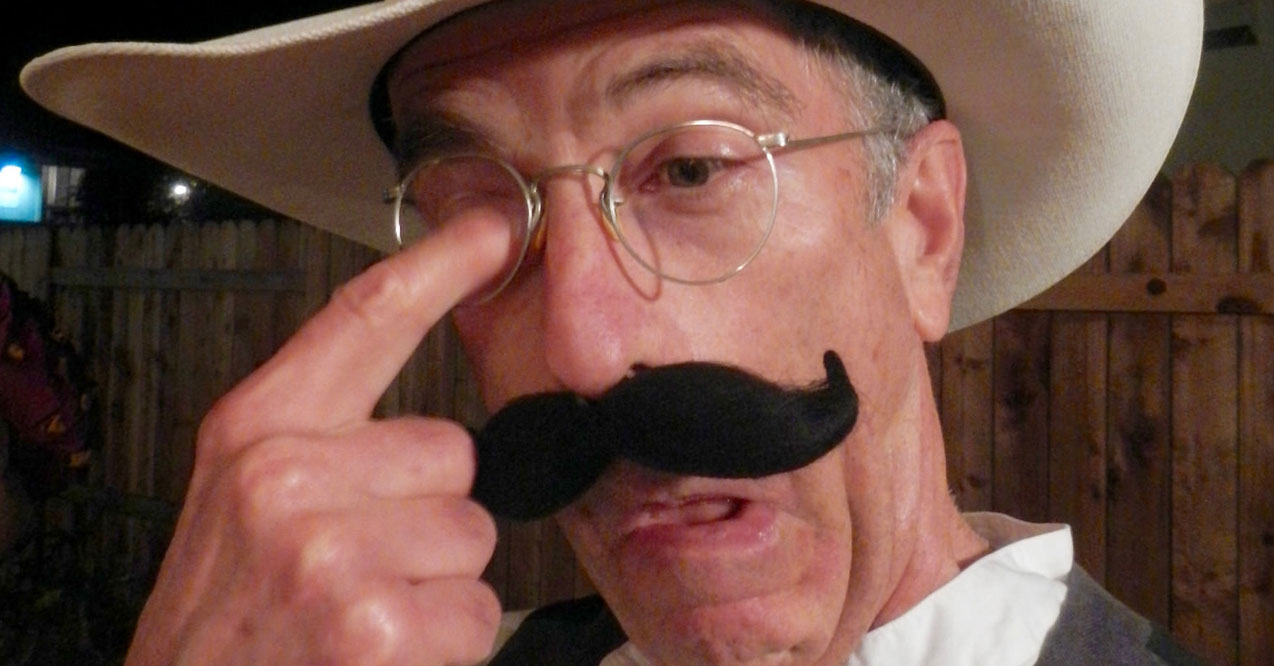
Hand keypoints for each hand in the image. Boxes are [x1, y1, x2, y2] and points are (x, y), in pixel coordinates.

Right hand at [125, 217, 511, 665]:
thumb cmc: (223, 619)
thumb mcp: (242, 506)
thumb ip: (324, 447)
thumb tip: (435, 439)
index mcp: (256, 432)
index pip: (363, 320)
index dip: (440, 266)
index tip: (496, 229)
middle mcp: (288, 477)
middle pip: (453, 451)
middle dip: (429, 512)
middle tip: (362, 567)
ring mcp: (331, 551)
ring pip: (473, 534)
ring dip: (438, 583)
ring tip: (366, 615)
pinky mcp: (373, 625)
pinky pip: (477, 610)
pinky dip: (446, 645)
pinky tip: (384, 656)